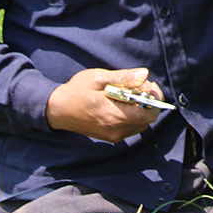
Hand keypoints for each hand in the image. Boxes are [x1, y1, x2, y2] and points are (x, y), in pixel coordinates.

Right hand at [45, 67, 165, 142]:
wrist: (57, 110)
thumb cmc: (77, 91)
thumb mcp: (99, 78)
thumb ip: (124, 78)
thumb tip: (145, 74)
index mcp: (116, 116)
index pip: (150, 114)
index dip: (154, 99)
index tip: (148, 85)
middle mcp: (117, 130)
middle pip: (147, 119)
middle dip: (147, 102)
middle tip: (138, 85)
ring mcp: (113, 136)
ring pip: (139, 124)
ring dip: (140, 109)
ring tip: (128, 93)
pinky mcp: (109, 137)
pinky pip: (129, 128)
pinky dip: (131, 115)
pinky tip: (121, 103)